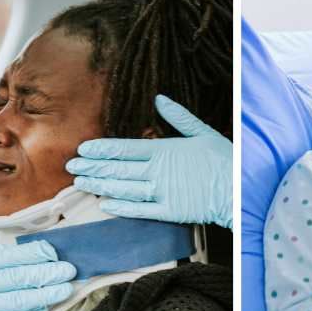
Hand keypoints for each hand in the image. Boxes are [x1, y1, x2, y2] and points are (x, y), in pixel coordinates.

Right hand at [0, 241, 74, 310]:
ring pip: (22, 295)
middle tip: (72, 268)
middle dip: (51, 270)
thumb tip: (14, 255)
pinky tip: (44, 309)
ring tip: (66, 288)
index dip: (39, 251)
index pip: (13, 253)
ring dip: (48, 291)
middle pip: (22, 272)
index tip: (58, 251)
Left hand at [66, 94, 232, 227]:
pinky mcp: (169, 211)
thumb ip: (178, 117)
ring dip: (100, 185)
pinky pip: (140, 209)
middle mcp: (158, 170)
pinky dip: (121, 207)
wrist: (240, 189)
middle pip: (118, 168)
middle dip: (92, 166)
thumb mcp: (202, 132)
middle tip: (71, 166)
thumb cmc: (224, 159)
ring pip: (123, 188)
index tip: (83, 149)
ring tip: (81, 183)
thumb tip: (159, 99)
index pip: (124, 147)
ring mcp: (162, 192)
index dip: (101, 148)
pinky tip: (105, 204)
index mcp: (164, 149)